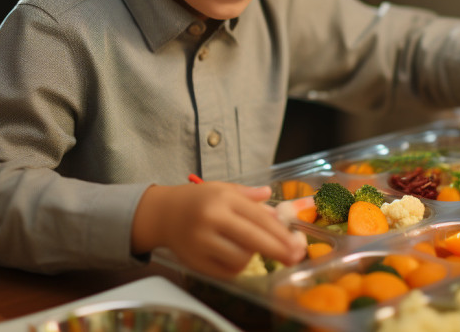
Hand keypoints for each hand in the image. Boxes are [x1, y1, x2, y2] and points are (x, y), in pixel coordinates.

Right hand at [132, 182, 305, 278]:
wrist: (163, 214)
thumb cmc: (197, 200)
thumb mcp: (223, 188)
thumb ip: (250, 196)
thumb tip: (275, 203)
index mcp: (222, 199)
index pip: (258, 218)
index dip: (281, 233)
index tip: (297, 243)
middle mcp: (211, 219)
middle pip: (252, 240)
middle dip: (278, 250)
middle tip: (294, 257)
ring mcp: (201, 242)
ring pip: (240, 258)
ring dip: (253, 256)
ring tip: (251, 247)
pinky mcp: (195, 261)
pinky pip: (226, 271)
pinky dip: (237, 266)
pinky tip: (237, 256)